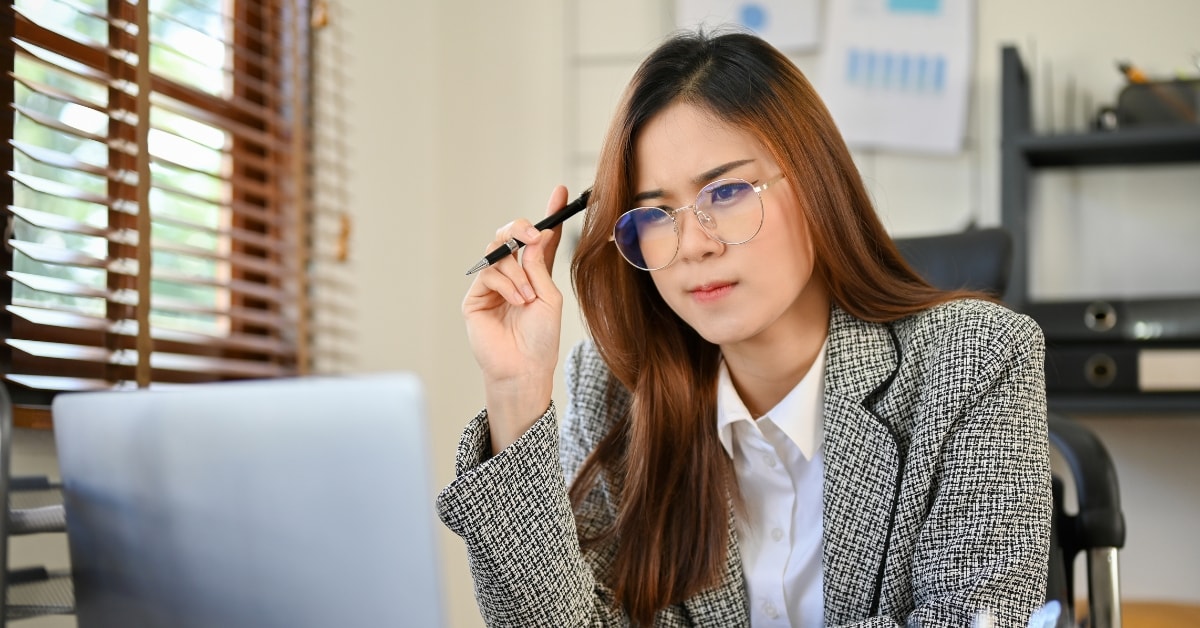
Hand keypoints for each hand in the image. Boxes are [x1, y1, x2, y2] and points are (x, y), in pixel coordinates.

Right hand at [462, 186, 567, 451]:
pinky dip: (506, 284)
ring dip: (516, 271)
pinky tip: (516, 302)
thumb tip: (533, 236)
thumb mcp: (549, 298)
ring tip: (527, 296)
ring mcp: (492, 285)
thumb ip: (540, 266)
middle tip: (533, 235)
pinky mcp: (476, 296)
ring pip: (498, 253)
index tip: (560, 191)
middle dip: (521, 229)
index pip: (540, 239)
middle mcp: (513, 275)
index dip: (549, 214)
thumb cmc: (540, 339)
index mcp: (535, 274)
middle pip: (510, 236)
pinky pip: (489, 273)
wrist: (524, 368)